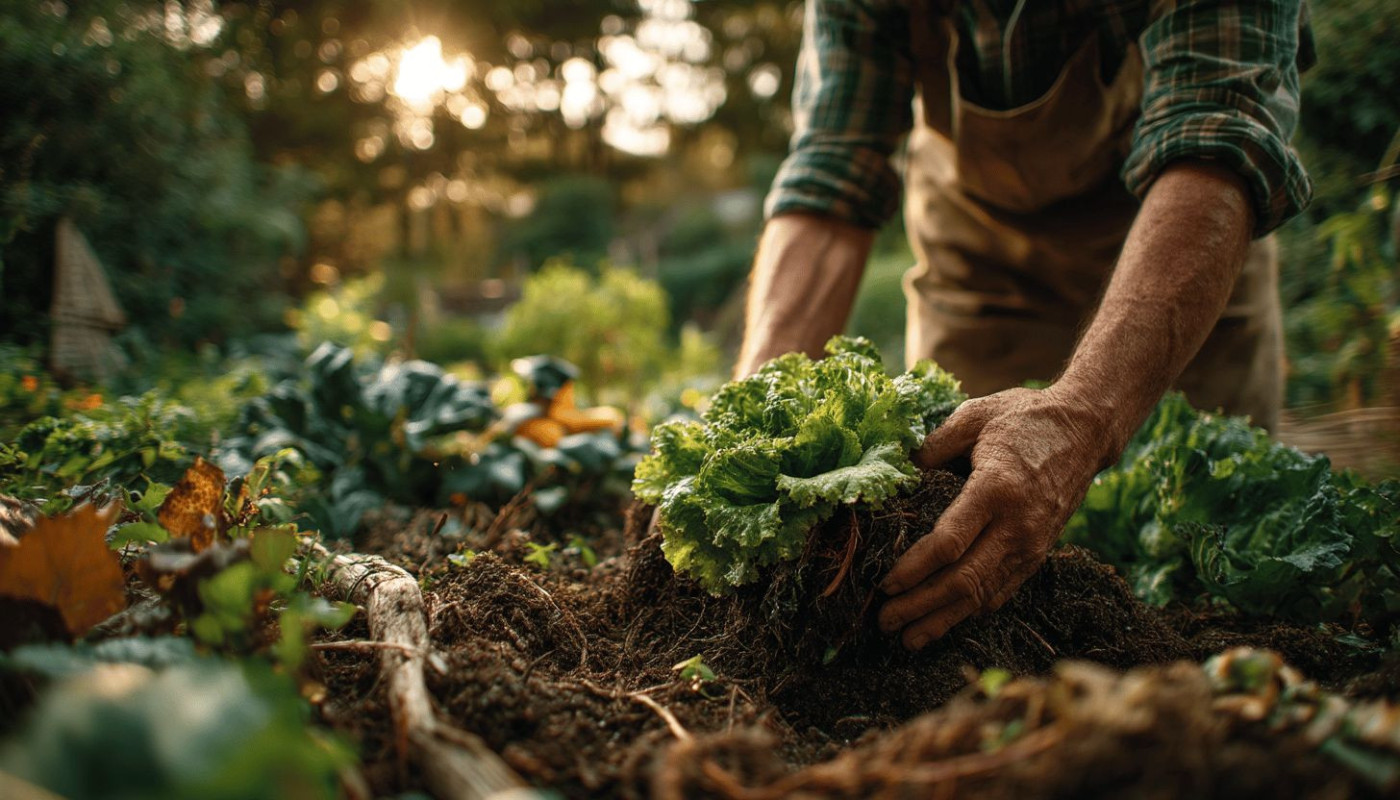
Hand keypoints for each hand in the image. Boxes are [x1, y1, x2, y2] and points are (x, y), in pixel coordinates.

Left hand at [876, 386, 1117, 649]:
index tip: (884, 583)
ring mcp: (1031, 544)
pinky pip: (1001, 591)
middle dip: (920, 606)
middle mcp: (1017, 525)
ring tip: (907, 638)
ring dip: (942, 620)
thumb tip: (896, 471)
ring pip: (982, 595)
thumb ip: (933, 445)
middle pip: (963, 580)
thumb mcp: (975, 416)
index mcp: (996, 488)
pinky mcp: (1039, 554)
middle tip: (883, 621)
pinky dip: (971, 612)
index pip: (950, 543)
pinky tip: (944, 623)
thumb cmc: (1025, 417)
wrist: (1086, 429)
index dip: (914, 569)